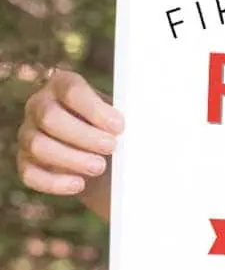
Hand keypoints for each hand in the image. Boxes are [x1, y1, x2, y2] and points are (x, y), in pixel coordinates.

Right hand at [17, 69, 123, 195]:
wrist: (110, 166)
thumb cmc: (120, 133)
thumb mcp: (128, 119)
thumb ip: (133, 113)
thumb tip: (154, 112)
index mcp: (65, 85)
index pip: (72, 90)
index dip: (95, 110)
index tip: (120, 127)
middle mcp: (41, 105)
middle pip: (50, 117)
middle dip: (84, 135)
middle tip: (112, 147)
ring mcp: (29, 134)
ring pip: (38, 145)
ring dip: (72, 158)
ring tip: (99, 167)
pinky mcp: (26, 163)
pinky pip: (29, 174)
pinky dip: (54, 182)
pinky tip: (78, 184)